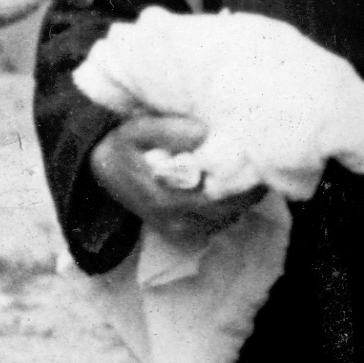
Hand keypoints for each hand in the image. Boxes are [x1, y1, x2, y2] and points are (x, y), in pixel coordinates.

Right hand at [88, 111, 265, 246]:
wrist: (101, 170)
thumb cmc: (124, 145)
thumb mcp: (138, 130)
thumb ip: (169, 130)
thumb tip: (204, 133)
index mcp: (164, 198)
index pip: (216, 196)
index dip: (241, 183)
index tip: (257, 163)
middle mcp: (173, 220)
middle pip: (226, 212)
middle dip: (247, 192)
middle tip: (262, 169)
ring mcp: (177, 230)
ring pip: (223, 220)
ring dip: (241, 200)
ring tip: (251, 176)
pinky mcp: (179, 232)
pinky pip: (214, 224)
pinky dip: (229, 208)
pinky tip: (233, 188)